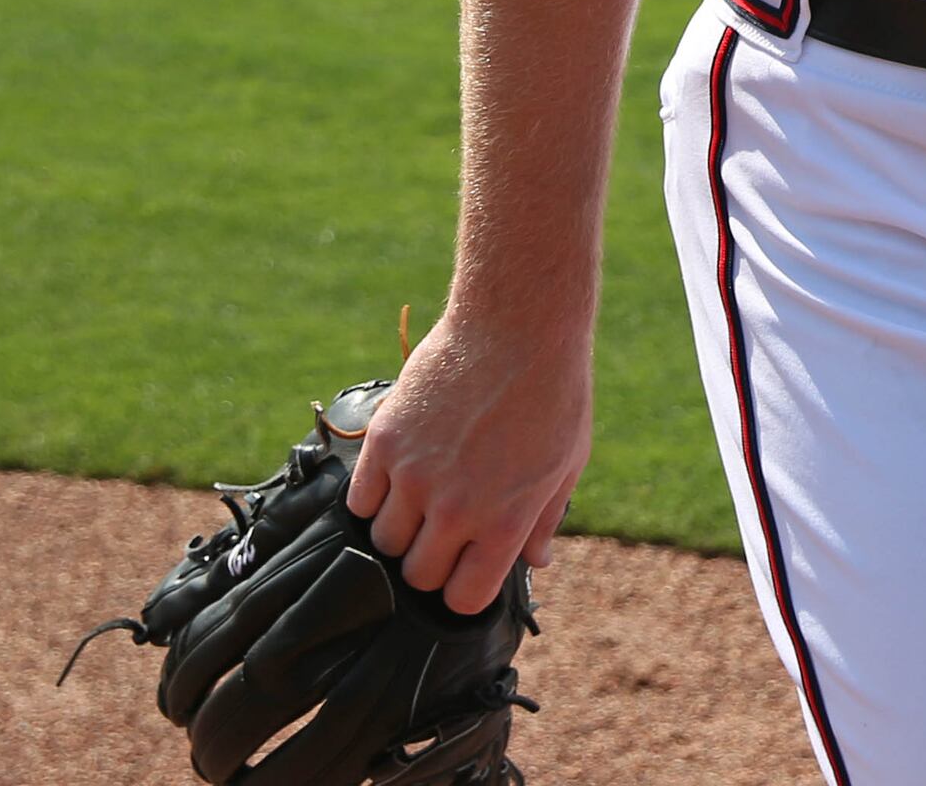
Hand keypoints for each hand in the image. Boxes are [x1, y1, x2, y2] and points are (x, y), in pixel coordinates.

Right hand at [342, 305, 593, 614]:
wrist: (518, 325)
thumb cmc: (554, 393)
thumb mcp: (566, 463)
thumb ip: (543, 520)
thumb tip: (537, 562)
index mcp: (504, 522)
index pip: (462, 599)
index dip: (462, 592)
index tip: (465, 571)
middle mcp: (454, 510)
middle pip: (417, 575)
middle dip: (430, 562)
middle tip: (443, 534)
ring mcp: (414, 477)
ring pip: (383, 541)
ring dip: (399, 531)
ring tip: (420, 501)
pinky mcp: (384, 442)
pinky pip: (359, 501)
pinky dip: (373, 499)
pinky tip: (397, 479)